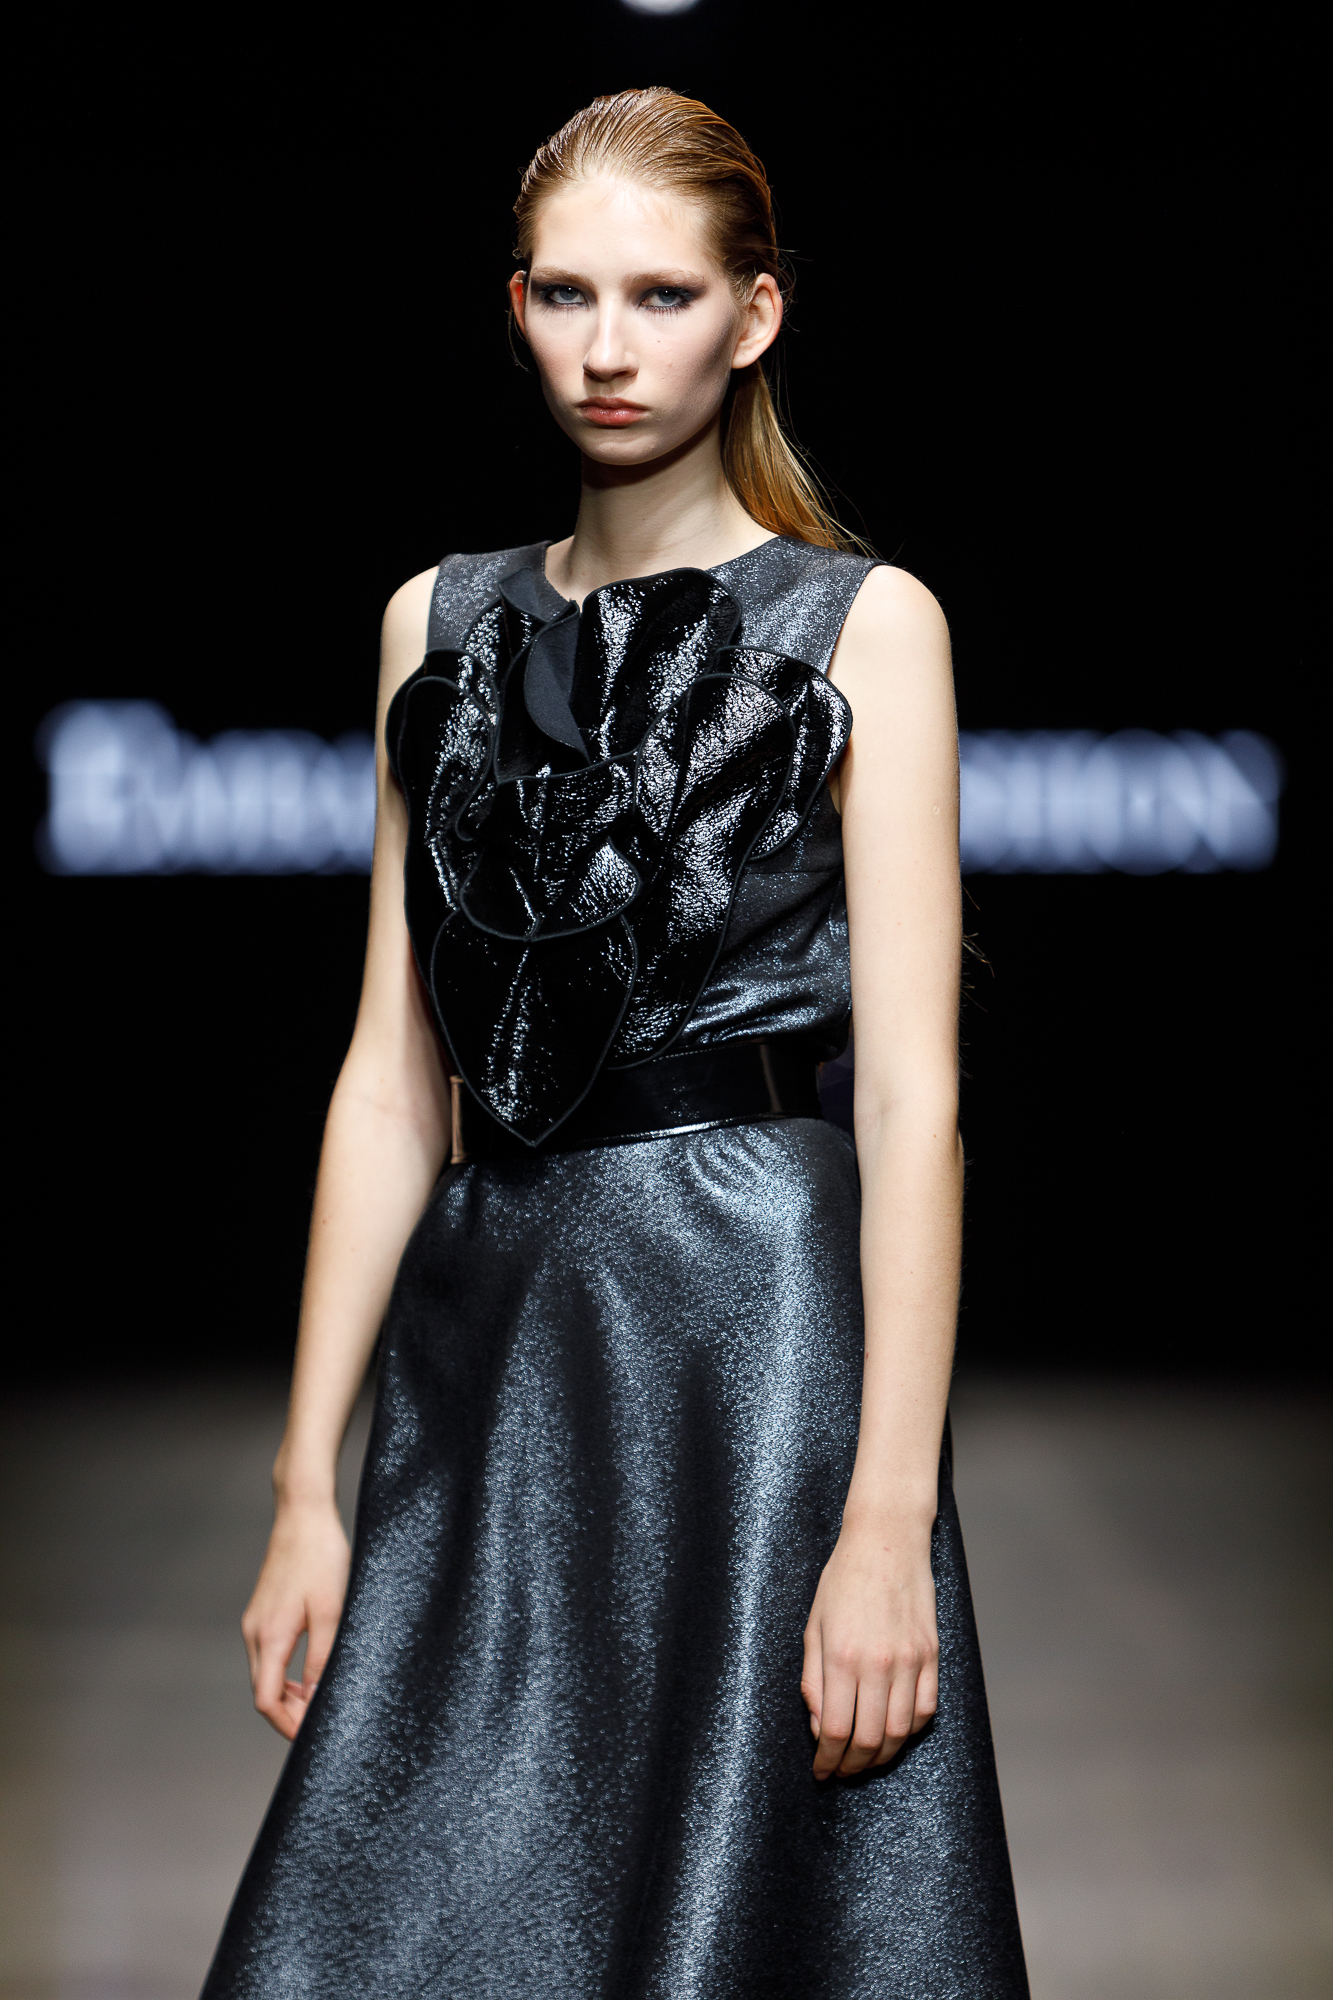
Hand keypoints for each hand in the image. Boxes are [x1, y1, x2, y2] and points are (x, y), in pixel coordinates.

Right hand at [241, 1499, 351, 1739]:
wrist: (304, 1514)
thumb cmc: (321, 1556)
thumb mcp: (331, 1610)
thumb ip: (321, 1657)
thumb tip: (316, 1697)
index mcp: (269, 1636)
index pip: (265, 1701)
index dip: (286, 1726)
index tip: (311, 1737)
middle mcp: (255, 1632)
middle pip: (262, 1691)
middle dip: (289, 1714)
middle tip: (321, 1722)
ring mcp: (256, 1621)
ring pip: (265, 1674)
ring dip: (287, 1695)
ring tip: (318, 1700)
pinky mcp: (263, 1612)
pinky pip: (268, 1655)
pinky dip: (284, 1674)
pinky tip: (307, 1673)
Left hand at [801, 1516, 938, 1779]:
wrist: (887, 1541)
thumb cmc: (843, 1581)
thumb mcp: (813, 1627)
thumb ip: (813, 1680)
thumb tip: (820, 1728)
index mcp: (842, 1655)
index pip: (836, 1730)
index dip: (828, 1760)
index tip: (822, 1770)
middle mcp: (879, 1663)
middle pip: (870, 1740)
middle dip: (852, 1765)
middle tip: (841, 1770)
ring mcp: (910, 1660)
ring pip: (901, 1732)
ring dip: (882, 1755)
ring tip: (865, 1759)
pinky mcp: (931, 1655)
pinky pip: (926, 1709)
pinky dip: (911, 1731)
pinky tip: (895, 1732)